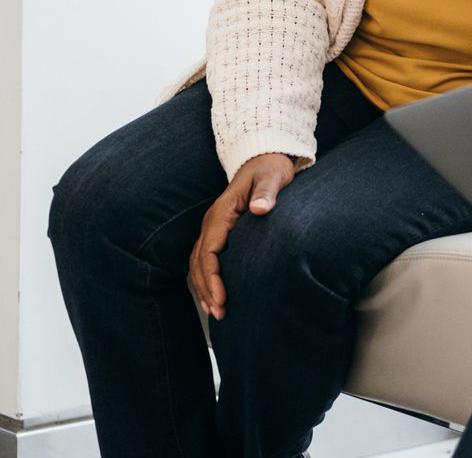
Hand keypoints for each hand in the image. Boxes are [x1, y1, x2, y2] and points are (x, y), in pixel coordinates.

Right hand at [188, 152, 295, 319]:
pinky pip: (205, 259)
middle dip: (207, 289)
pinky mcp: (219, 232)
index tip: (221, 297)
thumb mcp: (272, 177)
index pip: (210, 250)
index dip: (213, 276)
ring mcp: (213, 227)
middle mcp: (212, 221)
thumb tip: (259, 209)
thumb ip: (266, 192)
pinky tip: (214, 296)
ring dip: (204, 288)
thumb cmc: (270, 169)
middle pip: (199, 261)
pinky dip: (206, 279)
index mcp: (221, 212)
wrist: (264, 158)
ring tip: (216, 312)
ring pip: (198, 263)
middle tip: (220, 313)